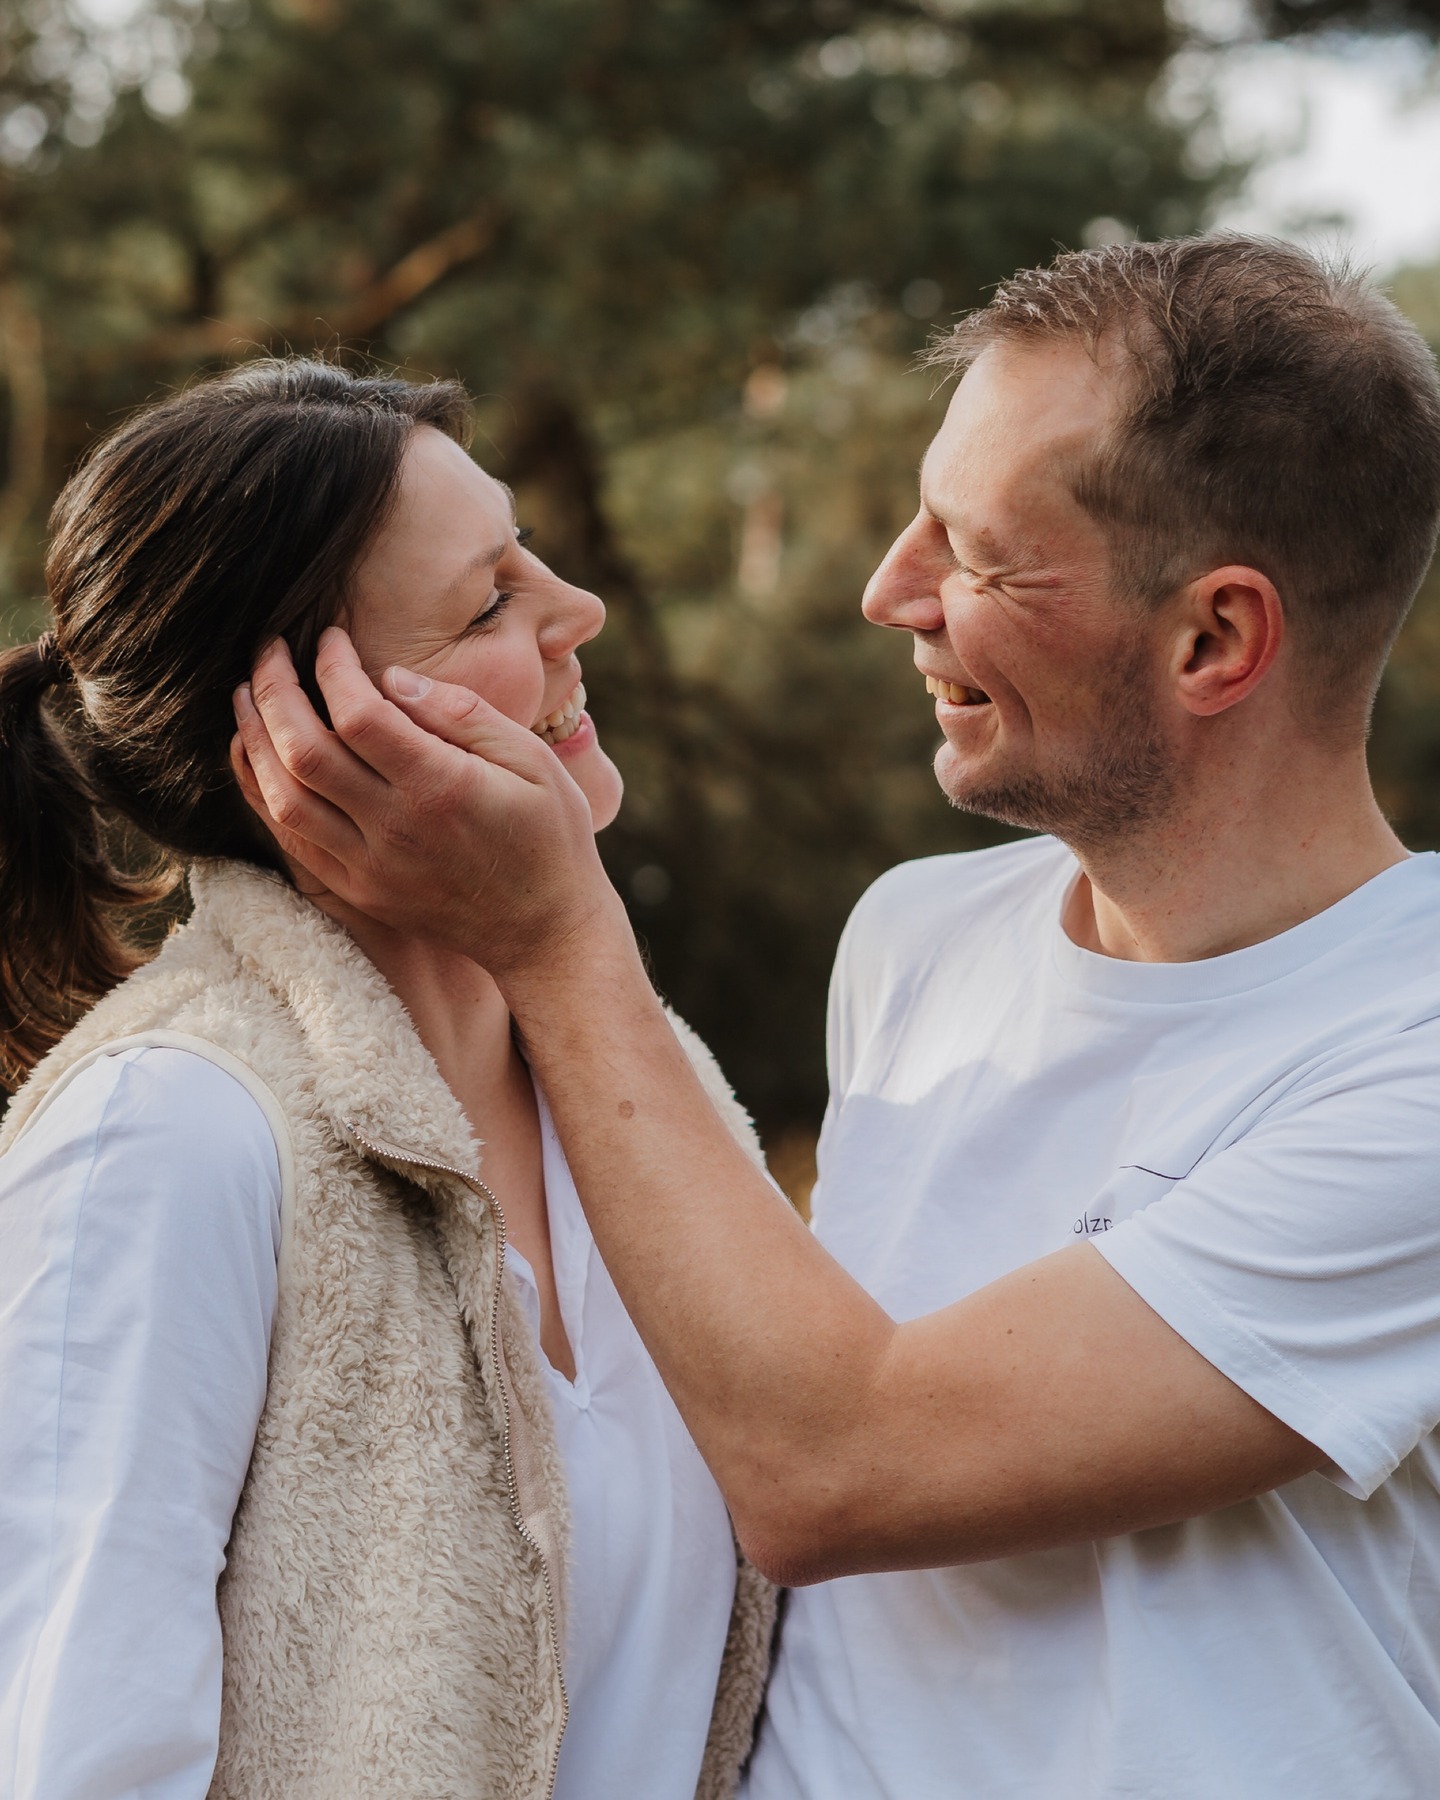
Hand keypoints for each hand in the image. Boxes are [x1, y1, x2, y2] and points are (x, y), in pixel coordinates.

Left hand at [231, 627, 622, 976]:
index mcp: (441, 789)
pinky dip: (259, 790)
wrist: (545, 932)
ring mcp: (370, 867)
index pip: (357, 714)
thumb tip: (392, 678)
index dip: (331, 666)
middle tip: (269, 650)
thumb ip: (463, 714)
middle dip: (273, 689)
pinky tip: (256, 754)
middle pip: (303, 751)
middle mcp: (395, 830)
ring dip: (253, 738)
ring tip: (246, 694)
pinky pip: (289, 838)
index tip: (330, 638)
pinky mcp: (358, 892)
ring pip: (281, 796)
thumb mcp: (534, 760)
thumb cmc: (550, 837)